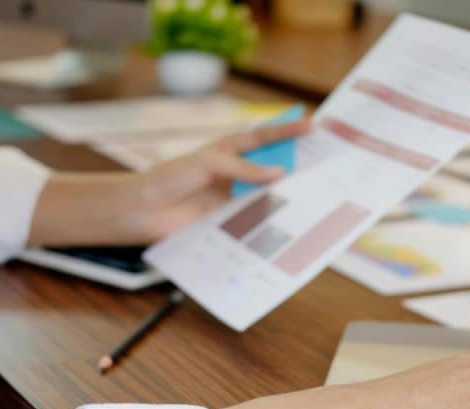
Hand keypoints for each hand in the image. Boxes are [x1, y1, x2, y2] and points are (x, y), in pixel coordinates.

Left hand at [29, 119, 309, 247]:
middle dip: (297, 166)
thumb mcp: (208, 164)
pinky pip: (256, 219)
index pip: (265, 137)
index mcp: (230, 151)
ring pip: (268, 194)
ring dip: (287, 196)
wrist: (145, 212)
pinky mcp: (231, 221)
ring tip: (314, 195)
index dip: (288, 130)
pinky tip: (290, 222)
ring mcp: (235, 197)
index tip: (312, 125)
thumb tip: (279, 173)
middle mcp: (237, 173)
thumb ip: (244, 167)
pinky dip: (272, 220)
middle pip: (273, 167)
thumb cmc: (171, 178)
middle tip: (324, 165)